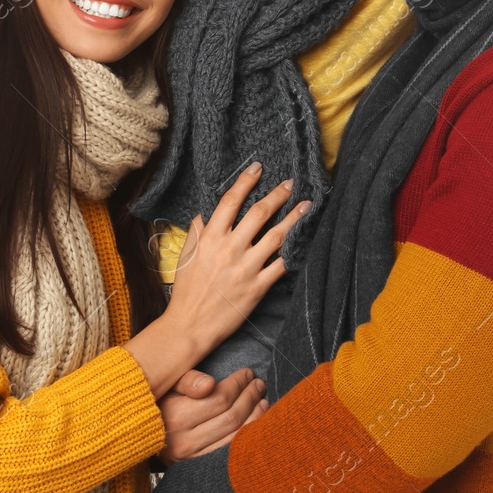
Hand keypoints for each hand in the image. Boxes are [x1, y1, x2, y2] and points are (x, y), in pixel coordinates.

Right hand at [159, 368, 267, 464]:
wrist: (138, 435)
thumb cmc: (155, 404)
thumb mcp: (164, 385)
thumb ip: (186, 381)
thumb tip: (210, 383)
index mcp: (174, 416)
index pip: (218, 398)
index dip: (238, 383)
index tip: (247, 373)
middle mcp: (184, 440)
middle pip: (230, 416)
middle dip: (249, 397)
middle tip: (258, 383)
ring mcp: (193, 458)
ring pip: (236, 436)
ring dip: (254, 416)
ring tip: (261, 399)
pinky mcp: (199, 468)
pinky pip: (231, 452)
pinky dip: (248, 435)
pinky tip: (256, 422)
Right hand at [167, 164, 306, 356]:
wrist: (191, 324)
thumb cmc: (186, 290)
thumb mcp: (186, 255)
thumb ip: (197, 231)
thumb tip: (206, 213)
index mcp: (210, 238)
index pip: (230, 202)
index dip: (245, 182)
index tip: (258, 168)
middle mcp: (230, 249)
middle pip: (259, 214)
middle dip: (277, 196)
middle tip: (290, 183)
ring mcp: (246, 268)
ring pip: (276, 237)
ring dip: (293, 218)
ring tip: (306, 206)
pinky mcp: (258, 287)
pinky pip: (280, 265)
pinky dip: (293, 252)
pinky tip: (304, 241)